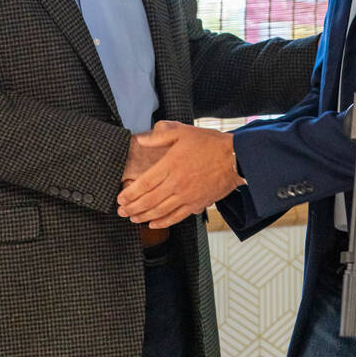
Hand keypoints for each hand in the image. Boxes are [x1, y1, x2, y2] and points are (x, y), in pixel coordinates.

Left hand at [117, 121, 243, 227]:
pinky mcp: (197, 204)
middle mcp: (176, 184)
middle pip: (148, 201)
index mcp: (170, 166)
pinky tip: (154, 224)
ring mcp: (186, 196)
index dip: (129, 194)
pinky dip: (163, 223)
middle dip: (132, 208)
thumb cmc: (210, 144)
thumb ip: (160, 136)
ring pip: (160, 212)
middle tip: (121, 211)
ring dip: (144, 217)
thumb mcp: (183, 132)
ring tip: (132, 218)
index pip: (144, 184)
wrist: (236, 158)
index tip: (120, 198)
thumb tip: (141, 140)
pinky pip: (176, 217)